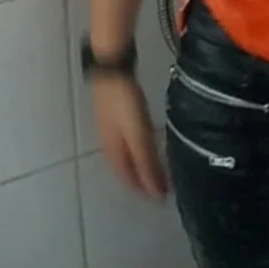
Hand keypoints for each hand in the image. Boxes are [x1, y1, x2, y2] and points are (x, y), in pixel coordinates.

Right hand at [93, 76, 167, 200]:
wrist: (111, 68)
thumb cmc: (125, 103)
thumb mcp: (139, 135)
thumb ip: (147, 162)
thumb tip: (156, 194)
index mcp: (113, 152)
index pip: (128, 179)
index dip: (143, 190)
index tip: (160, 199)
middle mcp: (108, 143)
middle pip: (124, 169)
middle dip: (139, 181)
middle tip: (158, 187)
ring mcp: (108, 127)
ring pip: (123, 155)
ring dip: (137, 165)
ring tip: (152, 170)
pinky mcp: (113, 114)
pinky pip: (124, 141)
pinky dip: (135, 149)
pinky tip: (141, 142)